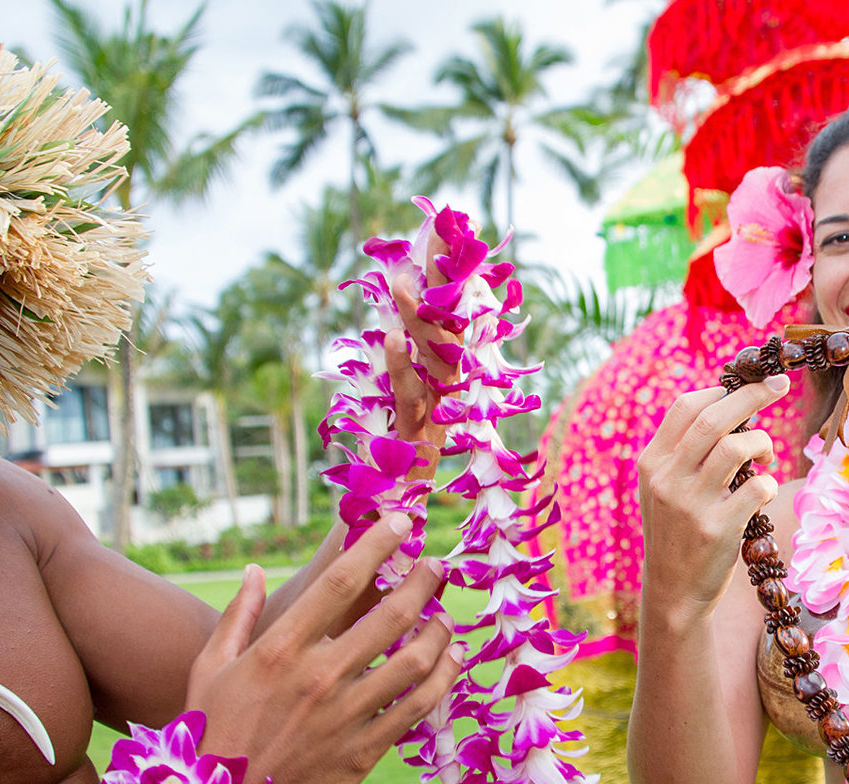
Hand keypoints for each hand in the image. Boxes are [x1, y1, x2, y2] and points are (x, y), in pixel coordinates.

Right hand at [185, 516, 460, 783]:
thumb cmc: (211, 733)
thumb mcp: (209, 669)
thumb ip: (238, 616)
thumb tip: (256, 570)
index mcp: (280, 649)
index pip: (342, 582)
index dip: (378, 545)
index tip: (402, 524)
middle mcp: (319, 676)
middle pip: (392, 615)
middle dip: (423, 581)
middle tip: (436, 566)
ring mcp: (346, 715)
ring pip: (416, 660)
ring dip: (440, 629)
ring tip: (445, 615)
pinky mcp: (364, 752)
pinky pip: (418, 708)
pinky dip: (443, 678)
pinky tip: (450, 661)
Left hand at [387, 227, 458, 476]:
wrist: (402, 496)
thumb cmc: (402, 439)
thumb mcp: (407, 381)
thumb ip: (407, 345)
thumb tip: (399, 296)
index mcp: (448, 361)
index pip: (453, 303)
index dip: (450, 266)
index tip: (447, 223)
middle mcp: (450, 376)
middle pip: (451, 319)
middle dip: (445, 278)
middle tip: (440, 233)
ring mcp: (438, 401)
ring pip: (434, 354)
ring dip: (419, 318)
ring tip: (402, 284)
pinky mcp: (421, 428)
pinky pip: (413, 392)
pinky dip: (402, 365)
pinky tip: (395, 338)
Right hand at [638, 375, 791, 620]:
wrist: (673, 592)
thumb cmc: (677, 532)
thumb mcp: (664, 489)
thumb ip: (685, 452)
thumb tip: (731, 407)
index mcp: (653, 462)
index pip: (686, 406)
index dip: (723, 390)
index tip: (751, 384)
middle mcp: (668, 478)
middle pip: (715, 416)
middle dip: (754, 395)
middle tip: (780, 385)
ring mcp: (691, 504)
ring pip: (737, 446)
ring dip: (762, 443)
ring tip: (766, 456)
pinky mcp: (718, 529)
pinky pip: (758, 487)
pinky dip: (769, 483)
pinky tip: (764, 492)